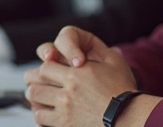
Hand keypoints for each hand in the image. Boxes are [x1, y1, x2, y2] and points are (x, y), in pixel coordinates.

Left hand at [24, 28, 138, 126]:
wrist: (128, 116)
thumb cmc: (123, 90)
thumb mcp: (114, 61)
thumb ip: (99, 48)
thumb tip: (91, 44)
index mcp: (78, 72)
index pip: (46, 64)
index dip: (46, 65)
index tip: (51, 69)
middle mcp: (68, 89)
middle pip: (34, 79)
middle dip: (35, 79)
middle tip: (39, 81)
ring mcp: (65, 108)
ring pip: (34, 97)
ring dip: (36, 95)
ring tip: (42, 96)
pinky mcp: (64, 124)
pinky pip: (40, 117)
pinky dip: (40, 113)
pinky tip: (48, 112)